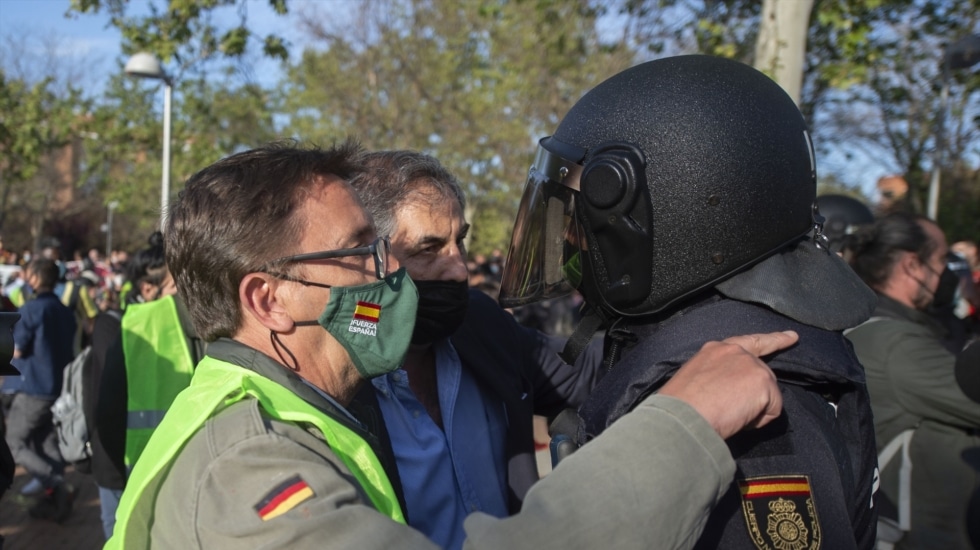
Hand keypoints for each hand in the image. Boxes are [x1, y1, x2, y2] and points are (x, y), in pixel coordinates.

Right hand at [658, 331, 797, 438]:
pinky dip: (758, 420)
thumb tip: (731, 393)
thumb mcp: (696, 380)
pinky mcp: (763, 381)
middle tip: (733, 411)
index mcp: (715, 350)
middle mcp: (736, 351)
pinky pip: (772, 410)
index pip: (749, 342)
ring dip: (753, 409)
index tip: (792, 336)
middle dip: (759, 392)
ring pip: (767, 394)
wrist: (683, 415)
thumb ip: (718, 376)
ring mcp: (751, 364)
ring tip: (727, 415)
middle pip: (763, 374)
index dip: (774, 340)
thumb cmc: (681, 405)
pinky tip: (737, 419)